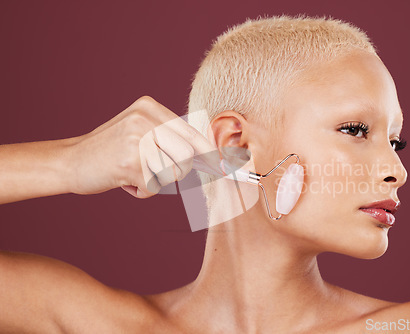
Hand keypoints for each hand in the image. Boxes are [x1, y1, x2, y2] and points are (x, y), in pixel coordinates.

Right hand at [69, 96, 217, 198]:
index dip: (210, 153)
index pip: (191, 132)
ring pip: (174, 173)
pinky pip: (154, 187)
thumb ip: (169, 138)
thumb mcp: (138, 131)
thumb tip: (210, 158)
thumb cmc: (110, 150)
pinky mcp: (130, 163)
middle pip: (188, 155)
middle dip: (177, 171)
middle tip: (155, 172)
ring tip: (134, 173)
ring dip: (156, 181)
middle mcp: (145, 118)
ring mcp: (137, 139)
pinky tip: (123, 180)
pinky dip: (141, 191)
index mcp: (149, 107)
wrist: (69, 161)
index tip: (225, 166)